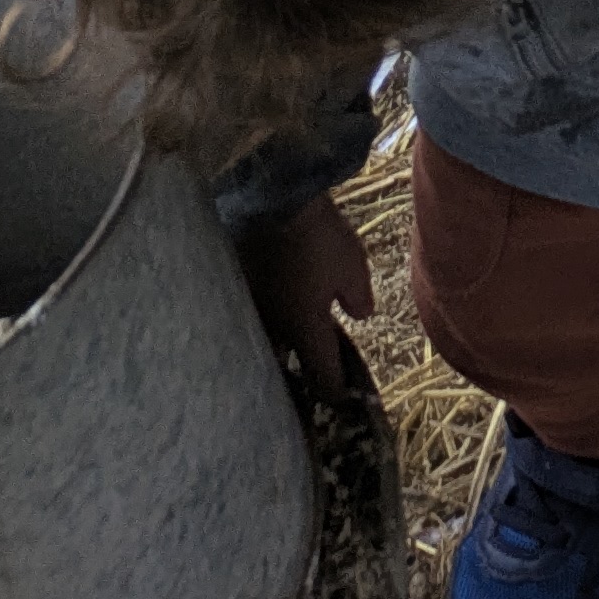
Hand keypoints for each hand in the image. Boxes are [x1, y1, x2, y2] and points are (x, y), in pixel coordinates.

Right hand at [237, 196, 373, 391]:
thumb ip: (358, 298)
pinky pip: (252, 316)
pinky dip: (264, 319)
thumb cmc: (319, 236)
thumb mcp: (352, 266)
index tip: (341, 400)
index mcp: (304, 329)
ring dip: (279, 347)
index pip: (322, 373)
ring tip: (291, 346)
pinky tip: (271, 309)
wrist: (272, 198)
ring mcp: (252, 308)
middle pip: (288, 363)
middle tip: (313, 375)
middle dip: (301, 373)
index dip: (334, 390)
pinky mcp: (237, 287)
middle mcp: (273, 327)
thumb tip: (361, 317)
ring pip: (266, 341)